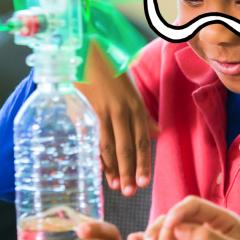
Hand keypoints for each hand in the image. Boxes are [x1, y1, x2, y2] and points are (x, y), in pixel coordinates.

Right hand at [76, 43, 159, 196]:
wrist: (86, 47)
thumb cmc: (108, 66)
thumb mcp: (129, 88)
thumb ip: (141, 113)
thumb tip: (154, 133)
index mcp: (135, 104)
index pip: (142, 140)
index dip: (143, 163)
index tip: (143, 182)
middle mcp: (123, 110)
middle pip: (128, 147)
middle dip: (129, 172)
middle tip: (130, 192)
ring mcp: (105, 110)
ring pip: (111, 145)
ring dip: (113, 168)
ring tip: (115, 187)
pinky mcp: (88, 108)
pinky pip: (93, 137)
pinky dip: (96, 154)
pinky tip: (98, 168)